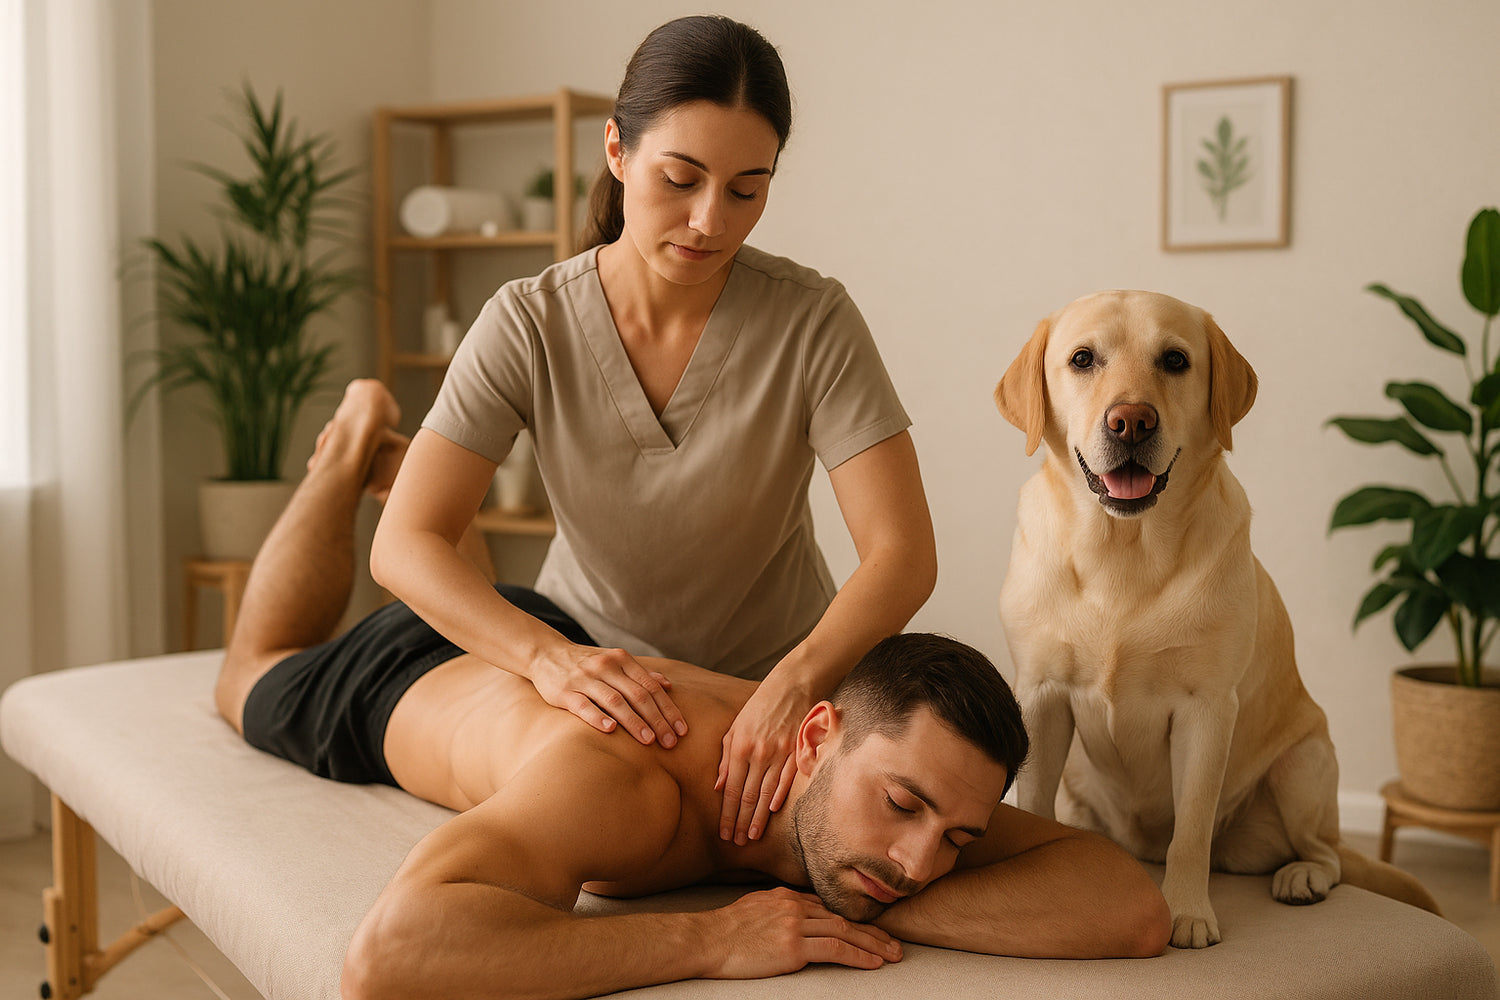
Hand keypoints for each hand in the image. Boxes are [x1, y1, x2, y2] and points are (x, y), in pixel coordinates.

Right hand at [528, 645, 686, 746]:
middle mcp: (605, 667)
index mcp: (621, 660)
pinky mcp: (564, 692)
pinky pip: (583, 705)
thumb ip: (640, 673)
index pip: (651, 687)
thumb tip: (668, 685)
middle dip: (657, 719)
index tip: (682, 730)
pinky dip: (597, 717)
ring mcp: (584, 679)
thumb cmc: (588, 663)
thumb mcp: (615, 662)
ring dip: (633, 721)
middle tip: (670, 742)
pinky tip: (610, 730)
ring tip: (648, 741)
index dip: (668, 709)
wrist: (546, 653)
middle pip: (637, 695)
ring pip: (614, 701)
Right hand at [705, 888, 901, 978]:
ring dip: (873, 945)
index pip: (829, 909)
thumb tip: (794, 917)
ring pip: (845, 932)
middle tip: (894, 944)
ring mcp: (795, 925)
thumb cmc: (725, 930)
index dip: (854, 921)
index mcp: (787, 897)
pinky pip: (835, 949)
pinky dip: (858, 956)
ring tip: (892, 955)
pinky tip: (872, 963)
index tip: (872, 932)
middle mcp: (795, 906)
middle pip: (843, 918)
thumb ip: (778, 909)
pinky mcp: (792, 947)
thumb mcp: (755, 907)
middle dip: (873, 933)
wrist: (707, 939)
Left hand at [715, 680, 810, 842]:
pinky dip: (780, 798)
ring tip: (752, 836)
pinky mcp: (798, 751)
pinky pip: (788, 781)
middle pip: (748, 796)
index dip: (727, 814)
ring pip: (767, 794)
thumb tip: (719, 787)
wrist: (791, 686)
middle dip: (741, 822)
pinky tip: (772, 813)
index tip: (724, 833)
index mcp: (740, 747)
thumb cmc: (759, 707)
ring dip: (759, 818)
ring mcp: (781, 753)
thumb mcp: (736, 728)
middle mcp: (759, 753)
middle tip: (736, 842)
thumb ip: (726, 758)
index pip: (732, 790)